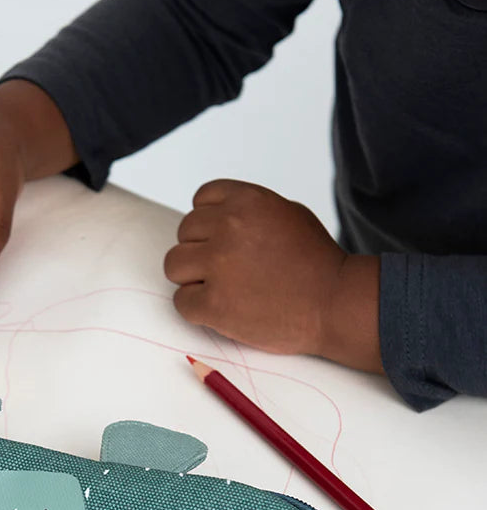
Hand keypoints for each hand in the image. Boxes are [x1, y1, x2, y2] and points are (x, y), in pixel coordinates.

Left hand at [164, 179, 383, 372]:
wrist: (336, 304)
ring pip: (174, 265)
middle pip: (184, 233)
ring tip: (221, 289)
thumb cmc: (316, 262)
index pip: (201, 200)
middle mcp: (228, 227)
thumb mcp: (287, 214)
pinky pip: (181, 301)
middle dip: (201, 251)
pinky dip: (196, 308)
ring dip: (192, 278)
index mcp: (246, 200)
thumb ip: (247, 211)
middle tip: (227, 271)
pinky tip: (220, 309)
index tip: (224, 240)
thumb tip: (211, 218)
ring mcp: (218, 265)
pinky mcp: (213, 303)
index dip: (209, 222)